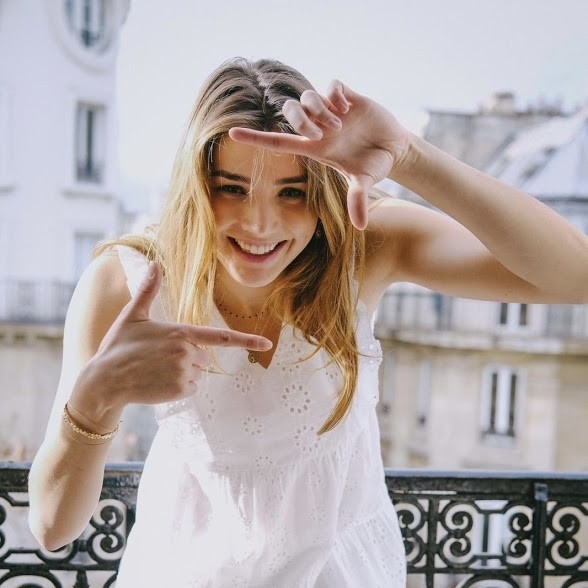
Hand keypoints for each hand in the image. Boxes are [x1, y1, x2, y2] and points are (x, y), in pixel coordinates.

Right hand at [70, 263, 271, 421]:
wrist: (103, 382)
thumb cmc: (117, 347)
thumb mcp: (132, 315)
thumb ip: (148, 291)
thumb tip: (153, 264)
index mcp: (180, 332)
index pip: (221, 337)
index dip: (246, 341)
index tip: (267, 345)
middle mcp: (187, 352)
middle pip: (203, 356)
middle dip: (186, 357)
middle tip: (158, 358)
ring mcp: (184, 373)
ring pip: (197, 374)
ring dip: (182, 374)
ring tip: (156, 370)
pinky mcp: (179, 391)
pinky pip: (190, 389)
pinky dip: (178, 388)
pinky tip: (157, 383)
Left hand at [229, 80, 410, 228]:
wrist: (394, 149)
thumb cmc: (373, 166)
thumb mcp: (364, 182)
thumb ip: (358, 199)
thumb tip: (361, 226)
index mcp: (314, 148)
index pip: (277, 141)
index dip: (255, 137)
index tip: (231, 133)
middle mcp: (318, 127)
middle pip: (291, 111)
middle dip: (302, 119)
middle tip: (325, 134)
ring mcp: (331, 110)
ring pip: (308, 96)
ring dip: (320, 109)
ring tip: (340, 124)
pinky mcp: (347, 96)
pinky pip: (331, 85)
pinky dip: (335, 93)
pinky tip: (347, 107)